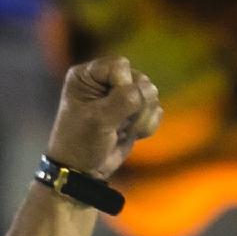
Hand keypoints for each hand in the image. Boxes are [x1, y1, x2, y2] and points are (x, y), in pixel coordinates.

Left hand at [44, 56, 162, 179]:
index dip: (121, 85)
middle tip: (113, 124)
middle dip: (133, 106)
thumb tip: (149, 90)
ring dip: (139, 118)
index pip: (120, 64)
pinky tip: (128, 134)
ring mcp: (121, 94)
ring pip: (151, 94)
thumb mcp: (98, 120)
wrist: (81, 171)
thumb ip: (124, 99)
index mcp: (86, 75)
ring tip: (118, 131)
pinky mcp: (135, 110)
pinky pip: (156, 109)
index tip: (106, 108)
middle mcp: (104, 80)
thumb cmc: (80, 143)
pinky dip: (146, 125)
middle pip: (139, 79)